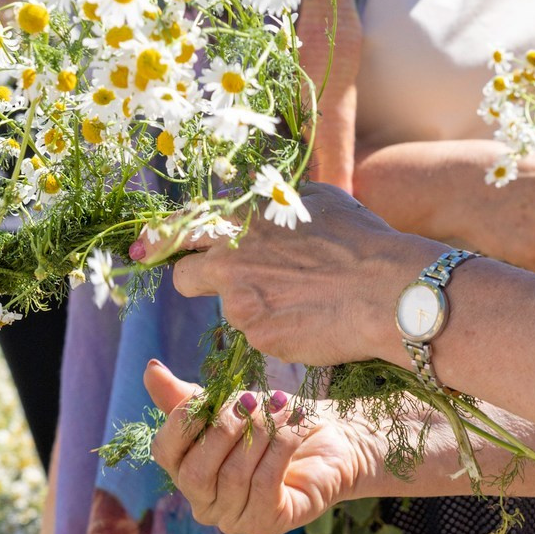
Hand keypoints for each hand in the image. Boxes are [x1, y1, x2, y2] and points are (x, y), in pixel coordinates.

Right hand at [145, 361, 381, 533]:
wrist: (329, 439)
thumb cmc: (271, 423)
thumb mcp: (227, 404)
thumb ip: (187, 396)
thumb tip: (151, 368)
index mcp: (186, 471)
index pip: (164, 452)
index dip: (182, 422)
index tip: (210, 395)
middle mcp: (204, 503)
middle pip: (196, 471)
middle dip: (224, 429)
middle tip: (251, 400)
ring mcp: (234, 519)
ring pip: (233, 476)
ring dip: (259, 433)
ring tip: (280, 408)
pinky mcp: (267, 524)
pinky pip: (264, 484)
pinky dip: (279, 448)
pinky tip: (293, 426)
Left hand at [160, 183, 426, 366]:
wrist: (387, 290)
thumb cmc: (361, 240)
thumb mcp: (316, 200)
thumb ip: (275, 202)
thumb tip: (257, 200)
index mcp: (243, 217)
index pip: (183, 226)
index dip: (163, 240)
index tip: (147, 248)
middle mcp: (231, 254)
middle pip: (184, 274)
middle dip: (193, 278)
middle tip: (218, 284)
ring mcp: (240, 297)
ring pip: (230, 307)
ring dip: (252, 306)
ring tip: (301, 301)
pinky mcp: (256, 333)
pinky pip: (257, 333)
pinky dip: (276, 329)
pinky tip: (309, 320)